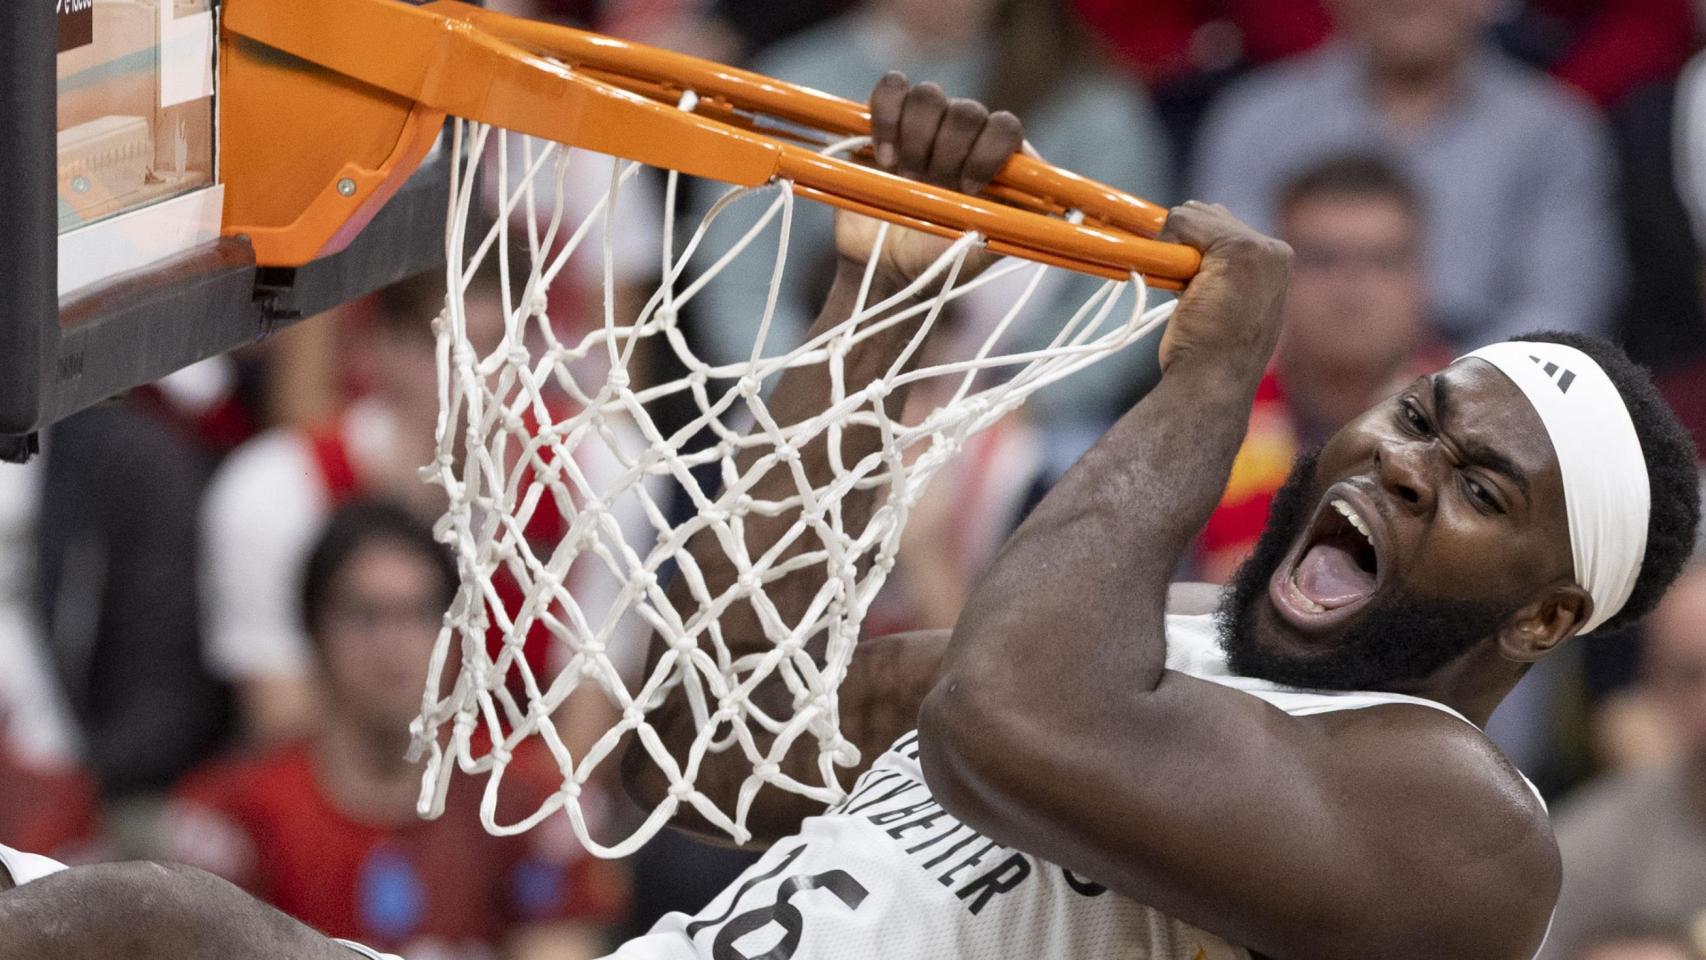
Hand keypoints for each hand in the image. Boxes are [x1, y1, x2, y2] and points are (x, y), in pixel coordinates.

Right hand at [836, 73, 1023, 287]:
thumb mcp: (980, 254)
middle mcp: (965, 135)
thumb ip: (1016, 232)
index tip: (968, 189)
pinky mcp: (886, 119)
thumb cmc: (937, 259)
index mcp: (996, 160)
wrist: (883, 266)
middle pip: (967, 110)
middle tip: (929, 185)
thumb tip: (1060, 218)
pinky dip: (886, 116)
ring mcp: (927, 123)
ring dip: (915, 138)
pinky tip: (883, 156)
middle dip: (946, 152)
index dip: (987, 153)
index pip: (1006, 127)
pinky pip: (891, 88)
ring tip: (904, 174)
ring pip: (928, 95)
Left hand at [1154, 201, 1292, 379]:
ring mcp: (1260, 248)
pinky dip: (1164, 243)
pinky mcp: (1237, 250)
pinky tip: (1172, 281)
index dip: (1193, 249)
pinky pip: (1182, 221)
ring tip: (1184, 291)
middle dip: (1184, 243)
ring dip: (1174, 247)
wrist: (1212, 383)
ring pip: (1193, 214)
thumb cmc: (1210, 354)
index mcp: (1275, 264)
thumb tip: (1186, 239)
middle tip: (1183, 289)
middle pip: (1208, 214)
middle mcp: (1274, 251)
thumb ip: (1220, 271)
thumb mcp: (1224, 304)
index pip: (1222, 227)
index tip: (1191, 287)